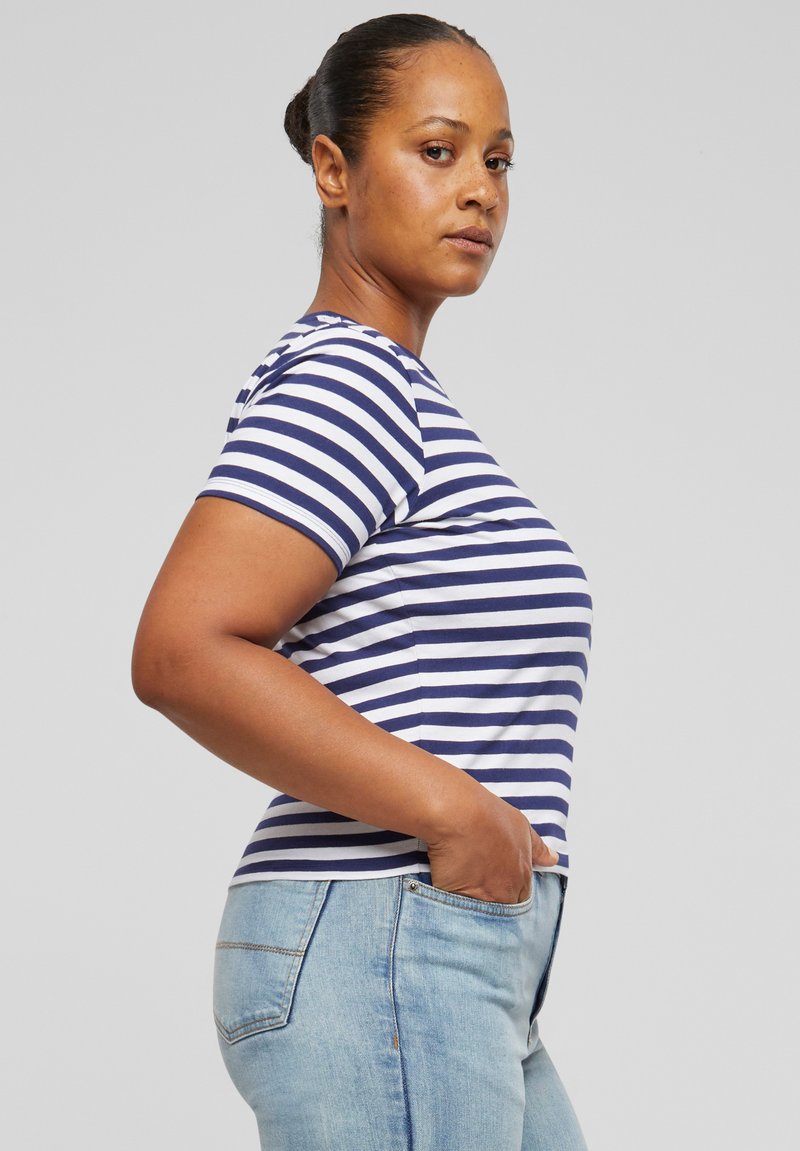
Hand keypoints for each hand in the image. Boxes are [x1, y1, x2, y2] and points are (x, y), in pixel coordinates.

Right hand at [424, 794, 559, 903]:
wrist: (457, 813)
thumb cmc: (487, 814)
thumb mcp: (520, 826)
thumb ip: (537, 848)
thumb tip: (553, 860)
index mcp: (522, 876)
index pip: (522, 898)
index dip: (510, 891)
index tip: (498, 883)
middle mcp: (505, 891)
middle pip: (503, 909)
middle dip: (495, 903)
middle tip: (481, 886)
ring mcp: (482, 899)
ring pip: (482, 914)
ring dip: (476, 909)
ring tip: (464, 894)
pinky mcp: (457, 901)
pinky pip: (459, 912)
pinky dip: (455, 908)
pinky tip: (450, 896)